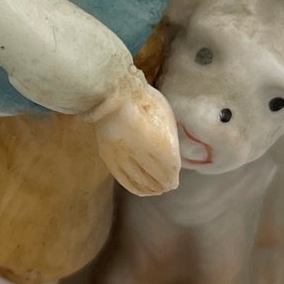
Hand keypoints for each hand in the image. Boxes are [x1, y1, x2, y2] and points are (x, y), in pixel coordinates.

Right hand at [91, 71, 180, 195]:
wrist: (113, 93)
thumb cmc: (144, 101)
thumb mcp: (165, 118)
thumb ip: (169, 141)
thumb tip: (171, 160)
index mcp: (157, 140)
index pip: (169, 169)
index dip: (172, 177)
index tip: (174, 180)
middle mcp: (139, 151)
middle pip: (155, 177)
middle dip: (163, 183)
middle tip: (167, 186)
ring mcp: (122, 155)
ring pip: (139, 180)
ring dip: (150, 187)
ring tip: (156, 190)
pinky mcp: (108, 156)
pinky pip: (123, 178)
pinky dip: (134, 187)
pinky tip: (141, 190)